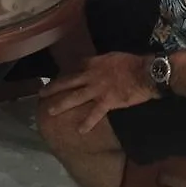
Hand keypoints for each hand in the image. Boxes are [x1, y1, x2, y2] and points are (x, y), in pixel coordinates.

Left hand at [40, 52, 157, 132]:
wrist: (144, 73)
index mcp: (93, 63)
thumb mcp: (113, 56)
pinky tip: (80, 130)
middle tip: (41, 93)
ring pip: (75, 97)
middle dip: (53, 87)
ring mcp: (97, 89)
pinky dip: (87, 122)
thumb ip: (102, 61)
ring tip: (50, 111)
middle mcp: (91, 76)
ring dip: (61, 104)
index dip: (65, 72)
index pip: (75, 66)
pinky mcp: (107, 101)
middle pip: (68, 81)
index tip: (57, 77)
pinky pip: (94, 114)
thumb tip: (97, 65)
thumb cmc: (132, 62)